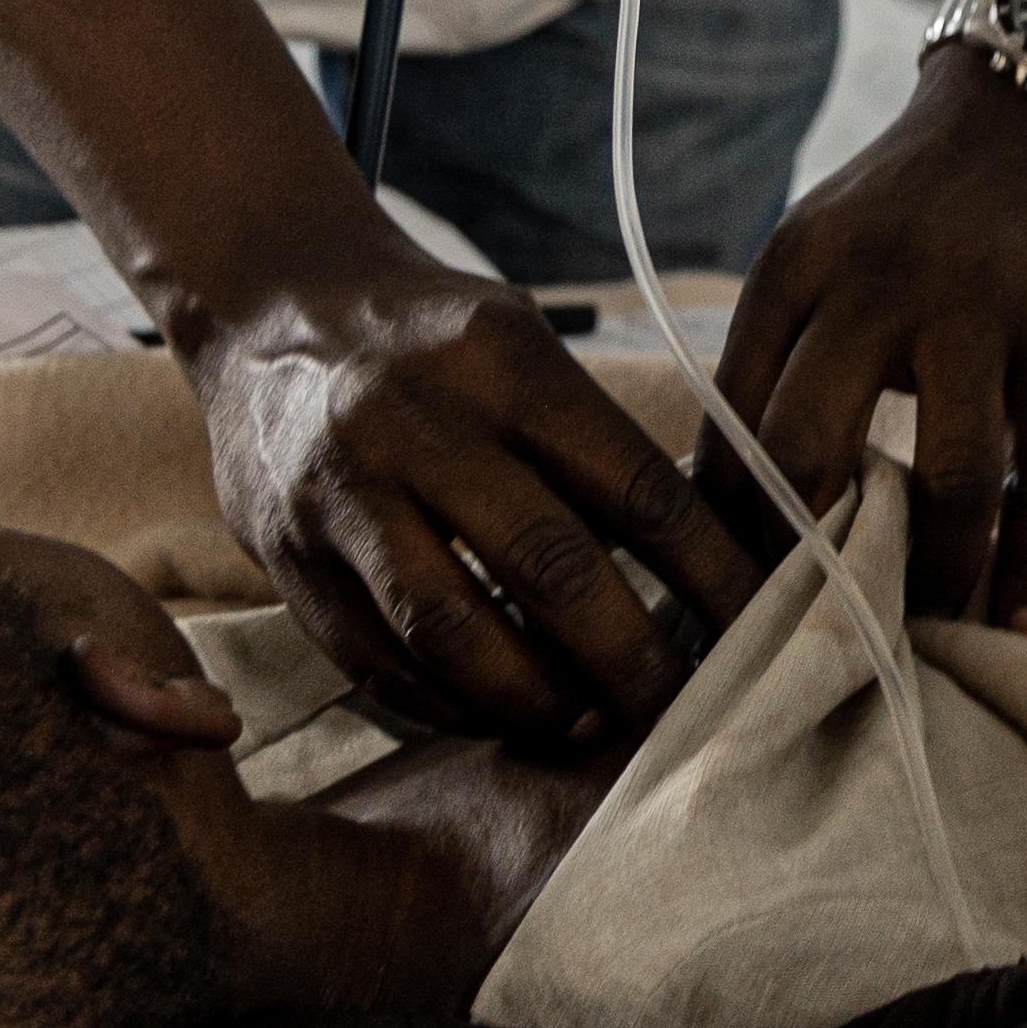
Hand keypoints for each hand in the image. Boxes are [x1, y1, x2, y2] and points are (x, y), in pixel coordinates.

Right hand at [177, 222, 776, 740]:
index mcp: (500, 359)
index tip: (763, 626)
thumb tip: (710, 559)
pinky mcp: (282, 557)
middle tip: (684, 709)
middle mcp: (413, 422)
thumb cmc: (432, 336)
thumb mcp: (520, 344)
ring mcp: (338, 494)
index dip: (710, 571)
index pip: (633, 485)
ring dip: (536, 700)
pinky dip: (449, 704)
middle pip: (549, 569)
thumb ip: (594, 443)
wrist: (263, 302)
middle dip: (631, 659)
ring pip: (452, 633)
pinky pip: (377, 660)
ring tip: (590, 725)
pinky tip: (501, 717)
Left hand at [715, 51, 1026, 631]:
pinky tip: (1012, 620)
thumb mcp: (818, 253)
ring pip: (946, 475)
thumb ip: (781, 359)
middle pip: (812, 450)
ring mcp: (981, 305)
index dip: (727, 525)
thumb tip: (726, 504)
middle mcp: (878, 283)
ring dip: (931, 571)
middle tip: (810, 633)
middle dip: (804, 560)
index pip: (735, 420)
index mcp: (795, 268)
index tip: (727, 600)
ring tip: (920, 626)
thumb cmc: (909, 209)